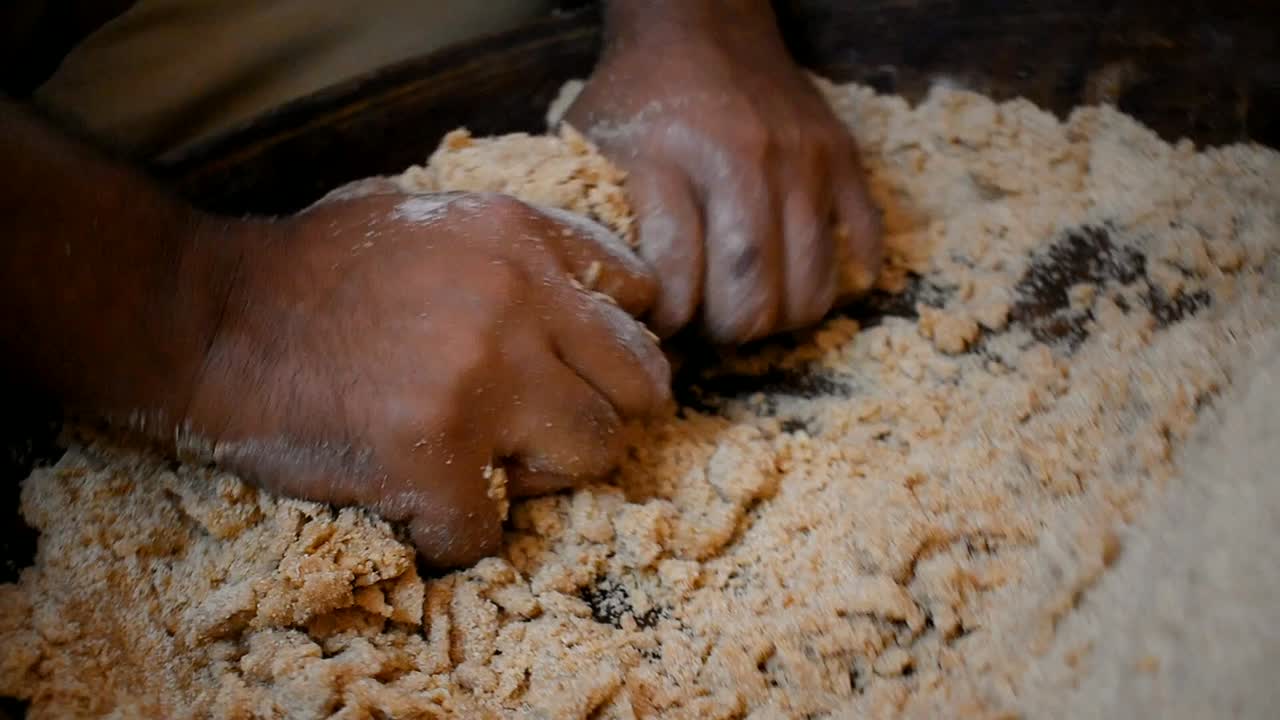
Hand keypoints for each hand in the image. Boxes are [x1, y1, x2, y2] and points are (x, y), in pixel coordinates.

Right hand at [184, 188, 670, 566]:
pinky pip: (491, 531)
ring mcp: (480, 381)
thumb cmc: (311, 269)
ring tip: (480, 465)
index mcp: (519, 237)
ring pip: (594, 456)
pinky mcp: (433, 459)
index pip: (638, 295)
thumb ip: (516, 248)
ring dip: (543, 476)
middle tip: (541, 431)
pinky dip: (455, 532)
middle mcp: (517, 301)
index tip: (574, 367)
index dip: (613, 342)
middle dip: (598, 413)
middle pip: (641, 386)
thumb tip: (592, 294)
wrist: (207, 321)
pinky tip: (415, 503)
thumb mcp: (426, 214)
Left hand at [564, 0, 882, 342]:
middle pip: (751, 300)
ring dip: (779, 318)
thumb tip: (609, 308)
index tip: (661, 320)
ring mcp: (802, 161)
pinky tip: (800, 279)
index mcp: (669, 162)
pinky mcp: (843, 157)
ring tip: (752, 305)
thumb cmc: (637, 97)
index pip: (678, 284)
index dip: (669, 321)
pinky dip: (840, 281)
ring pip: (810, 290)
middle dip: (727, 333)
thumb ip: (595, 222)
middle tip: (710, 324)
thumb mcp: (590, 148)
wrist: (699, 23)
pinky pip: (862, 246)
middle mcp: (743, 162)